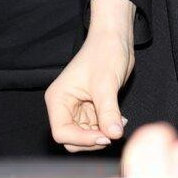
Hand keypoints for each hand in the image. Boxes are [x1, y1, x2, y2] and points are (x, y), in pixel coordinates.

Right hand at [45, 0, 134, 151]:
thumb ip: (108, 112)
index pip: (61, 132)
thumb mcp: (106, 84)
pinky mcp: (90, 108)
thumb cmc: (105, 53)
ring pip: (84, 136)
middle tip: (112, 132)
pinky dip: (106, 128)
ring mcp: (77, 108)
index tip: (105, 137)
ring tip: (119, 122)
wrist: (115, 39)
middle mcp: (64, 106)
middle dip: (92, 139)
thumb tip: (114, 135)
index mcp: (58, 99)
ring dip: (101, 134)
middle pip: (71, 138)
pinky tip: (119, 119)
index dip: (82, 139)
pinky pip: (94, 128)